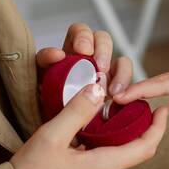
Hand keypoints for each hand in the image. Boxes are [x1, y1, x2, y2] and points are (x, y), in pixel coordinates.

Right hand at [9, 76, 168, 168]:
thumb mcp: (52, 136)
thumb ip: (78, 110)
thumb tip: (99, 88)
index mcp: (104, 168)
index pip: (145, 147)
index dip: (158, 127)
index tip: (162, 111)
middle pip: (126, 154)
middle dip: (126, 132)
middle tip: (115, 110)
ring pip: (110, 167)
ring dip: (106, 148)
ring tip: (89, 129)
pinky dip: (94, 162)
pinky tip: (73, 153)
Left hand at [35, 23, 132, 143]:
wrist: (52, 136)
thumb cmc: (45, 104)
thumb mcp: (39, 80)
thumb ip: (46, 63)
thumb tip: (58, 54)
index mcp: (70, 53)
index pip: (80, 32)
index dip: (83, 36)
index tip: (82, 50)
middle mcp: (90, 62)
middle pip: (104, 41)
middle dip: (104, 50)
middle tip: (100, 67)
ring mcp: (105, 78)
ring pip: (121, 63)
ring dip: (121, 73)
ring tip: (113, 91)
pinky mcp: (115, 96)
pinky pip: (129, 88)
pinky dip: (128, 92)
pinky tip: (120, 102)